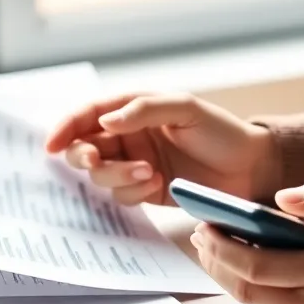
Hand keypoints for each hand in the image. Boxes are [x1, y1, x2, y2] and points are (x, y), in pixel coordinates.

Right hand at [45, 92, 279, 206]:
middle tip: (94, 161)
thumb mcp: (186, 109)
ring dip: (116, 175)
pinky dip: (133, 191)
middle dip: (84, 156)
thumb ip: (144, 110)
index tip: (51, 144)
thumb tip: (105, 121)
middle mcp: (130, 136)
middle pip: (86, 147)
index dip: (66, 127)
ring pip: (101, 174)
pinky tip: (157, 184)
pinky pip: (122, 194)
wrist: (252, 168)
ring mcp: (137, 163)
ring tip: (149, 173)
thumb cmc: (221, 131)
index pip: (90, 114)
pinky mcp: (147, 189)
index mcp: (135, 108)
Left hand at [190, 176, 303, 303]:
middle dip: (217, 264)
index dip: (223, 246)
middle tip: (203, 240)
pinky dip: (265, 301)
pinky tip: (259, 279)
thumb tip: (282, 199)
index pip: (256, 262)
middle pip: (248, 290)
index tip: (205, 226)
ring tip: (223, 256)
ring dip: (237, 283)